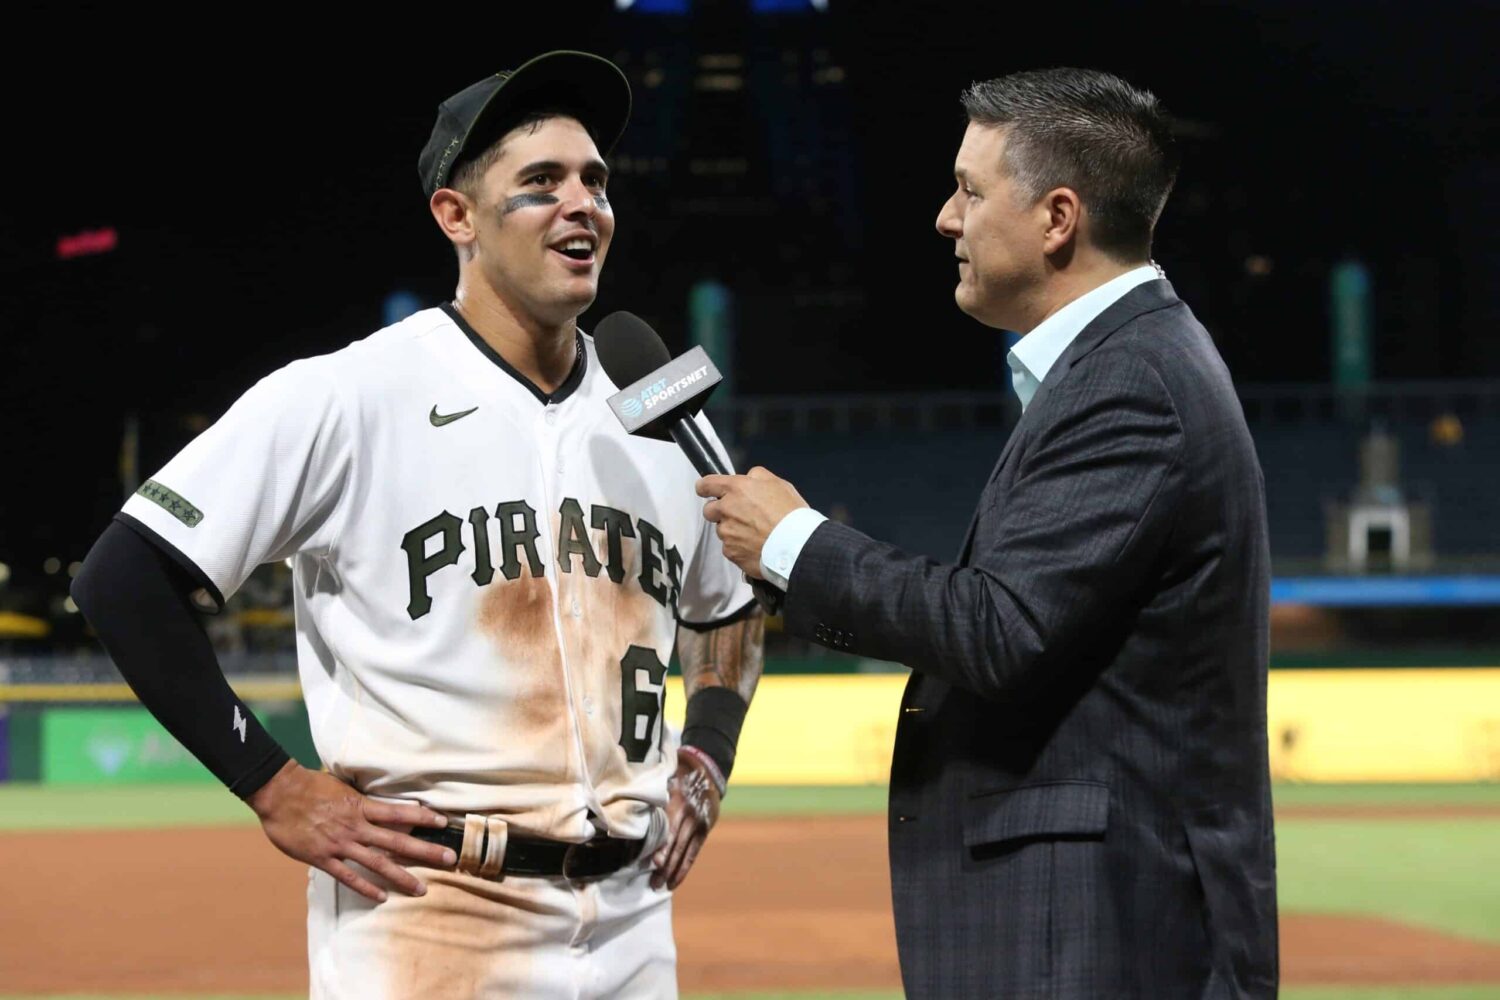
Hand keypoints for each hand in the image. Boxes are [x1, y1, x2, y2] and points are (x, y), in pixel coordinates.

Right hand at [247, 759, 455, 902]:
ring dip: (401, 877)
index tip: (443, 822)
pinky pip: (348, 876)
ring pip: (378, 863)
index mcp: (361, 806)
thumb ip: (361, 798)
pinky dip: (365, 888)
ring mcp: (341, 843)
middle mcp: (356, 826)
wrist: (279, 793)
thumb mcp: (342, 786)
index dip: (422, 817)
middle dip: (425, 850)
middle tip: (450, 859)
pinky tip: (381, 898)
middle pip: (398, 840)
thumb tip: (379, 799)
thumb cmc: (309, 785)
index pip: (399, 812)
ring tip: (421, 889)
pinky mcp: (323, 858)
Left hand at [650, 748, 722, 890]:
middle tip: (653, 882)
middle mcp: (689, 813)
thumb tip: (628, 815)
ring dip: (673, 870)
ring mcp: (698, 822)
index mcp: (676, 800)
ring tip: (661, 886)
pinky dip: (684, 868)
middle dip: (665, 864)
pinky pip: (694, 853)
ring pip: (685, 851)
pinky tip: (675, 881)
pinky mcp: (705, 829)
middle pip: (676, 843)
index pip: (669, 827)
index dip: (663, 846)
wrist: (706, 769)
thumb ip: (652, 798)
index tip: (655, 862)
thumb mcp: (664, 779)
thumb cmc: (676, 775)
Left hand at [696, 466, 808, 578]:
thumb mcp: (778, 483)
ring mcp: (727, 533)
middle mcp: (726, 510)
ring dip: (732, 530)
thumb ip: (757, 476)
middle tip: (740, 515)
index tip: (706, 490)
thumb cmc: (790, 514)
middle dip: (720, 511)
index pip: (706, 484)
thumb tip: (748, 478)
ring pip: (722, 530)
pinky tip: (756, 546)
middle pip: (709, 510)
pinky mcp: (731, 552)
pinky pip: (730, 548)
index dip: (704, 487)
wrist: (796, 545)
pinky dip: (739, 547)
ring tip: (755, 533)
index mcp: (736, 489)